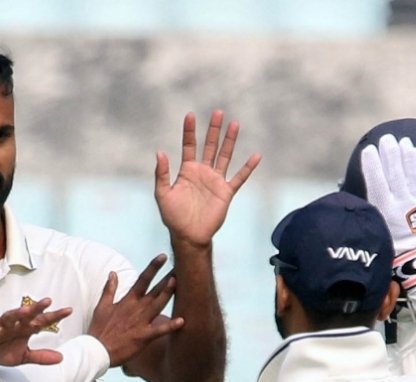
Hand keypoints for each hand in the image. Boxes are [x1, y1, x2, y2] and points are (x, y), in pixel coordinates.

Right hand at [0, 296, 70, 366]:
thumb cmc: (1, 348)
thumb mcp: (23, 356)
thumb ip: (41, 356)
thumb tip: (62, 358)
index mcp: (25, 329)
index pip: (42, 321)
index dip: (55, 316)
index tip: (69, 310)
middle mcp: (15, 325)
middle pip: (28, 315)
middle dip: (37, 308)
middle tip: (48, 301)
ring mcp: (1, 326)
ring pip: (10, 317)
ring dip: (17, 313)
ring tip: (26, 310)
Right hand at [86, 257, 182, 367]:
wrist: (96, 350)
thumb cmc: (99, 330)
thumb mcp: (102, 306)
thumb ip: (109, 289)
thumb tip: (112, 273)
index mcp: (127, 301)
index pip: (142, 279)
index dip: (153, 267)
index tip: (162, 256)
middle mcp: (136, 309)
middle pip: (154, 290)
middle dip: (167, 278)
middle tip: (181, 266)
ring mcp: (140, 322)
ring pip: (157, 305)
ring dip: (168, 294)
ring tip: (179, 282)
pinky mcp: (142, 337)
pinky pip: (158, 330)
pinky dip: (170, 326)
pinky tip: (182, 321)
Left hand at [155, 109, 259, 249]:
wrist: (189, 235)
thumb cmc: (173, 216)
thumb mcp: (162, 194)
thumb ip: (162, 174)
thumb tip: (160, 152)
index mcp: (187, 170)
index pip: (189, 145)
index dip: (190, 131)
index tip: (190, 115)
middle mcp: (203, 172)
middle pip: (210, 146)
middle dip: (214, 130)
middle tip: (218, 112)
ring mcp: (215, 181)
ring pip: (225, 156)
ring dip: (230, 141)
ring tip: (235, 124)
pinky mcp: (226, 192)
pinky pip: (239, 178)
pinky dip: (248, 168)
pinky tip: (256, 156)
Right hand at [356, 134, 415, 285]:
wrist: (411, 258)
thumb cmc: (386, 244)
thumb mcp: (372, 227)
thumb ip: (367, 208)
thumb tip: (355, 192)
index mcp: (384, 211)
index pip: (377, 183)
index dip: (373, 165)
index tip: (368, 149)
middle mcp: (400, 205)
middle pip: (395, 175)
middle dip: (391, 155)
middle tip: (387, 138)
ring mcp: (414, 204)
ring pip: (410, 175)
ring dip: (406, 155)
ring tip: (402, 140)